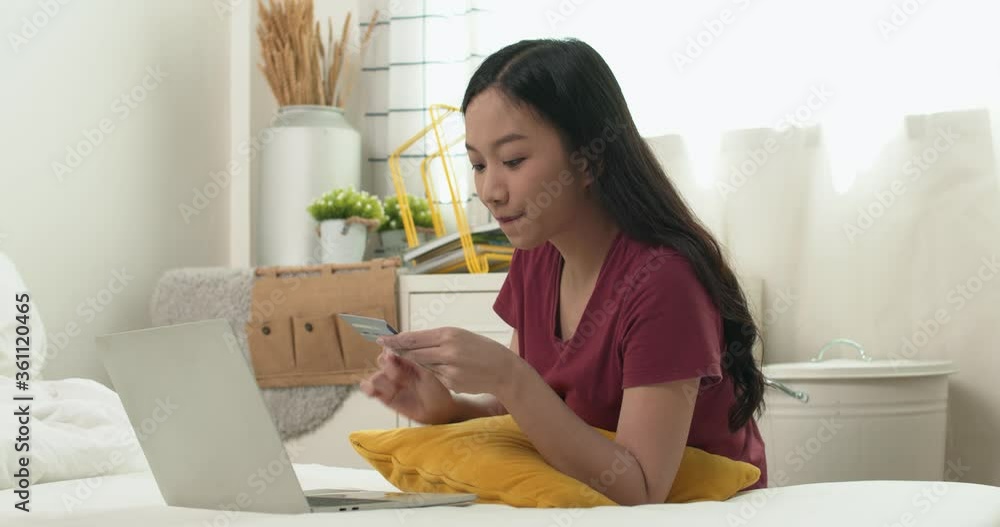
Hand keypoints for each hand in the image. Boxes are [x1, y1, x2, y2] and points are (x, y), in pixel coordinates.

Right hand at [359, 348, 457, 424]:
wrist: (439, 410)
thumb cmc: (437, 389)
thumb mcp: (426, 373)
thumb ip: (410, 363)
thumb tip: (395, 353)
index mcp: (406, 360)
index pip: (392, 350)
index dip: (390, 351)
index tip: (391, 354)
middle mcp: (396, 370)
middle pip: (381, 362)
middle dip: (386, 365)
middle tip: (396, 374)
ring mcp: (390, 383)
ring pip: (376, 376)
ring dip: (380, 379)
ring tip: (393, 388)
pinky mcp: (385, 397)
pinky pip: (371, 390)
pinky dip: (368, 389)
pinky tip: (371, 390)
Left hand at [376, 327, 519, 396]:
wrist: (503, 369)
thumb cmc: (481, 349)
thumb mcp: (460, 335)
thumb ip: (437, 339)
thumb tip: (411, 341)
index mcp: (449, 334)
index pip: (414, 337)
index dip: (396, 340)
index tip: (381, 340)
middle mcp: (447, 350)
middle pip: (414, 353)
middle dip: (400, 353)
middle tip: (387, 353)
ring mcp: (449, 368)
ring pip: (424, 366)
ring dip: (421, 364)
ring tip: (428, 361)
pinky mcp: (452, 382)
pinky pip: (436, 377)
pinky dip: (437, 374)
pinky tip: (452, 371)